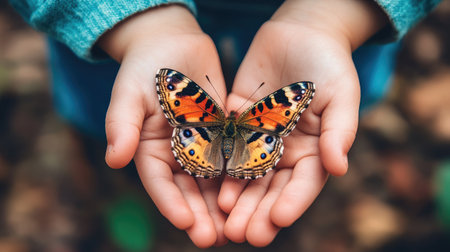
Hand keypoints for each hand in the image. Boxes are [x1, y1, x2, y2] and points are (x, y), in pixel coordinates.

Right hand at [99, 5, 227, 246]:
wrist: (173, 43)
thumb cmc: (145, 66)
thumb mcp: (129, 91)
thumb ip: (122, 123)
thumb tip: (113, 159)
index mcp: (151, 149)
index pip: (160, 181)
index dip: (170, 203)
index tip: (184, 222)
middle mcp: (177, 154)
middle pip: (188, 189)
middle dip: (199, 214)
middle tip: (212, 238)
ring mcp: (201, 145)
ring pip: (212, 181)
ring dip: (222, 206)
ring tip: (233, 229)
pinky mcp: (223, 134)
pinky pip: (233, 157)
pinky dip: (241, 177)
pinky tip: (254, 194)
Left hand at [219, 0, 386, 245]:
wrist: (300, 33)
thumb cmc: (329, 63)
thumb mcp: (341, 94)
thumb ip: (340, 131)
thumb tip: (339, 168)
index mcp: (314, 150)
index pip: (304, 183)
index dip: (293, 202)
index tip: (278, 219)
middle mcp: (284, 151)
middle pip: (271, 187)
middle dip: (257, 211)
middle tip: (244, 234)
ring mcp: (259, 139)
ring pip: (246, 175)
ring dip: (235, 198)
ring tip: (223, 219)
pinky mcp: (237, 123)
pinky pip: (227, 147)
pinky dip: (218, 166)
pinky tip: (208, 184)